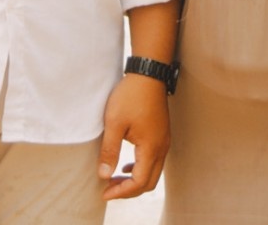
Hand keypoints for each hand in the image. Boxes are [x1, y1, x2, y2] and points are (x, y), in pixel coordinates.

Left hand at [97, 73, 169, 200]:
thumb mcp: (114, 123)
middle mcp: (161, 148)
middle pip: (148, 182)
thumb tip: (104, 175)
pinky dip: (140, 168)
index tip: (104, 192)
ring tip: (114, 178)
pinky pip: (154, 161)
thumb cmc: (130, 96)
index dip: (121, 192)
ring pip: (152, 173)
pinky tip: (126, 165)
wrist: (148, 74)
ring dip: (134, 180)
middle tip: (108, 189)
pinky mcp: (161, 135)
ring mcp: (164, 141)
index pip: (139, 182)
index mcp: (151, 148)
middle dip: (128, 190)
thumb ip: (109, 150)